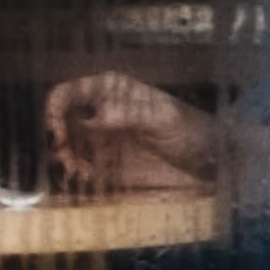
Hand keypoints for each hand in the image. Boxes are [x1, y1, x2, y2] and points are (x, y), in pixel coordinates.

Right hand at [44, 74, 214, 194]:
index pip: (69, 93)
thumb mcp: (164, 118)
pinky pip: (81, 168)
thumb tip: (90, 118)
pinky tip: (88, 179)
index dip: (55, 110)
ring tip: (78, 172)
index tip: (59, 134)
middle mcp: (101, 113)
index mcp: (112, 91)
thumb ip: (127, 114)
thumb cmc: (194, 131)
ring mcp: (103, 141)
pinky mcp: (109, 167)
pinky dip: (77, 174)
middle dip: (57, 139)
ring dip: (65, 159)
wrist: (214, 163)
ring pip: (67, 146)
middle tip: (67, 158)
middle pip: (62, 121)